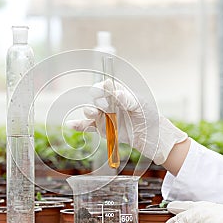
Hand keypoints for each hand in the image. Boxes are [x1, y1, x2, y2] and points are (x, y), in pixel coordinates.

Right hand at [66, 80, 187, 164]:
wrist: (151, 135)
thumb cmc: (148, 115)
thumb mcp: (141, 104)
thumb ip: (128, 99)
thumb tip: (117, 94)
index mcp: (118, 92)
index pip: (105, 86)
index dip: (101, 88)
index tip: (99, 91)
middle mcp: (109, 103)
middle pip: (96, 99)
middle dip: (97, 101)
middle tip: (104, 106)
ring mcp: (104, 115)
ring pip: (91, 111)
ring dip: (89, 111)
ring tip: (93, 113)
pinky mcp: (102, 128)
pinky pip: (89, 126)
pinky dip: (79, 125)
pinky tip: (71, 124)